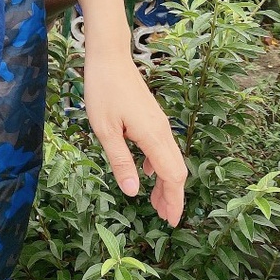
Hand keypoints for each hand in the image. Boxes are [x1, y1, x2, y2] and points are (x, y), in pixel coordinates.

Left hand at [83, 51, 187, 225]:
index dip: (174, 201)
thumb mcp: (105, 130)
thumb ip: (120, 161)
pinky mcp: (152, 117)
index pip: (172, 176)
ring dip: (165, 182)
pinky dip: (158, 165)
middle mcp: (162, 130)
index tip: (172, 222)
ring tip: (154, 201)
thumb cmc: (103, 90)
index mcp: (153, 136)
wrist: (109, 57)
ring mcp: (158, 122)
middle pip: (176, 170)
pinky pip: (162, 147)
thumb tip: (134, 192)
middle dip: (172, 196)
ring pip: (170, 159)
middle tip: (164, 218)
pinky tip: (145, 171)